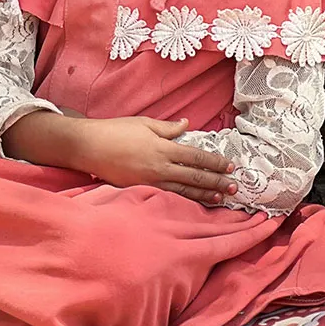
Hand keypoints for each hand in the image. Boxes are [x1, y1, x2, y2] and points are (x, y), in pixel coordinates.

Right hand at [65, 115, 236, 203]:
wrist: (89, 147)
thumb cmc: (115, 130)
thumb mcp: (143, 123)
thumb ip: (168, 127)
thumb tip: (187, 125)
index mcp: (162, 148)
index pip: (196, 157)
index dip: (214, 162)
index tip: (229, 166)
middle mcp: (160, 167)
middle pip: (195, 177)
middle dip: (216, 182)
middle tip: (235, 187)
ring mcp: (151, 182)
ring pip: (184, 191)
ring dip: (204, 195)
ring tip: (221, 198)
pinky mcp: (141, 190)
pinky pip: (169, 196)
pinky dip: (185, 200)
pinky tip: (194, 203)